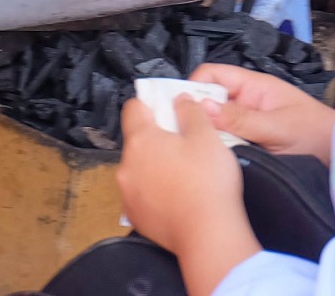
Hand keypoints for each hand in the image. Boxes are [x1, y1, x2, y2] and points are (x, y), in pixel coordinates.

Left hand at [117, 95, 260, 295]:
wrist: (207, 235)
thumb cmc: (207, 182)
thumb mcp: (206, 135)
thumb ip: (190, 111)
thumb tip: (179, 100)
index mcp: (141, 140)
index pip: (133, 108)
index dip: (151, 103)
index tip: (168, 109)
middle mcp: (126, 165)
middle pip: (137, 140)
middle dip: (157, 138)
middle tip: (185, 144)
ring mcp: (128, 194)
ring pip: (139, 168)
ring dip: (156, 166)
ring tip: (184, 174)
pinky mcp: (136, 217)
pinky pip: (143, 194)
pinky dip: (156, 191)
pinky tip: (178, 196)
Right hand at [191, 63, 334, 163]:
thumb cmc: (315, 135)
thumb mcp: (277, 126)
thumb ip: (240, 118)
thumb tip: (200, 107)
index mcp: (253, 87)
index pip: (212, 76)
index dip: (193, 87)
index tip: (178, 110)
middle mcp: (246, 103)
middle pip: (208, 102)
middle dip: (194, 115)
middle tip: (177, 136)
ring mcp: (247, 125)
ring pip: (214, 126)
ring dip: (206, 137)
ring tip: (191, 154)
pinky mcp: (249, 147)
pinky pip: (225, 145)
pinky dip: (217, 152)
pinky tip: (209, 165)